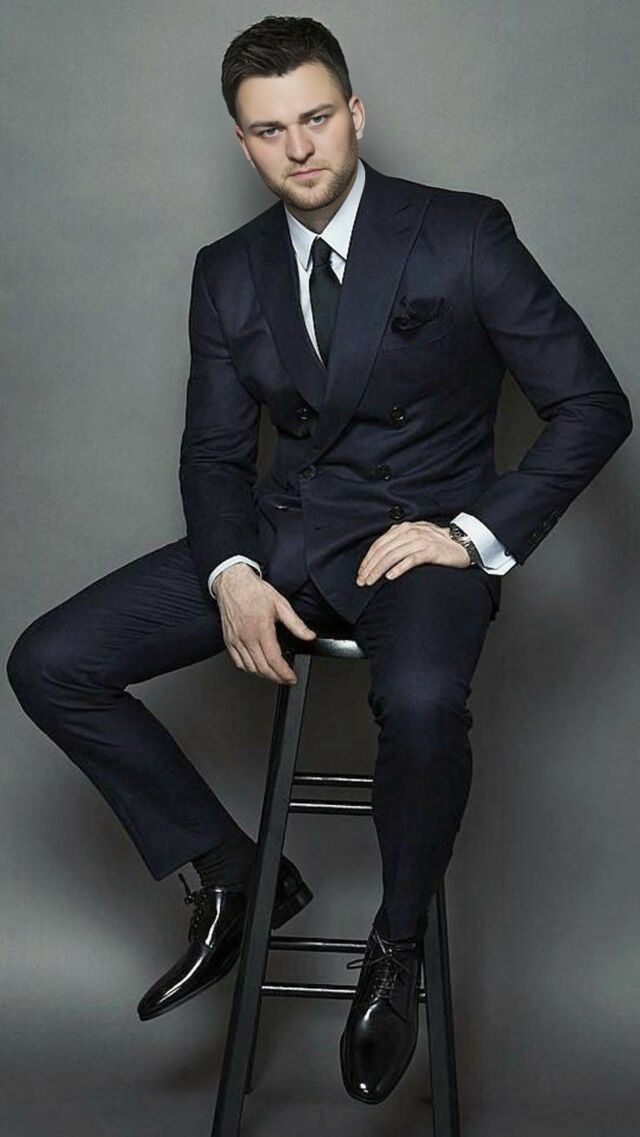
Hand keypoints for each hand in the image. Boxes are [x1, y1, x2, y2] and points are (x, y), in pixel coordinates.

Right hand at [213, 563, 315, 684]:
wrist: (233, 583)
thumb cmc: (254, 591)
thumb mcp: (281, 604)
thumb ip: (296, 624)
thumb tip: (309, 636)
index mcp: (261, 629)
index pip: (274, 659)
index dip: (284, 673)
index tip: (291, 677)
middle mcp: (247, 637)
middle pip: (262, 668)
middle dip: (276, 678)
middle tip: (286, 679)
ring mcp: (236, 640)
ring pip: (250, 668)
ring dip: (263, 675)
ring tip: (274, 674)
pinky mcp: (229, 640)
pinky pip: (238, 662)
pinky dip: (248, 669)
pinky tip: (257, 667)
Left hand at [356, 520, 470, 585]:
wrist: (461, 543)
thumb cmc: (437, 543)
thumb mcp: (415, 537)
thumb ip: (398, 541)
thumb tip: (380, 555)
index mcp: (403, 528)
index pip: (379, 544)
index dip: (367, 559)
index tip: (361, 572)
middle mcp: (410, 532)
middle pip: (383, 551)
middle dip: (370, 567)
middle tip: (362, 581)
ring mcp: (420, 541)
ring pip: (393, 556)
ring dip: (379, 570)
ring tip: (371, 581)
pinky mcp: (430, 551)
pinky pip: (410, 560)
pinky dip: (398, 568)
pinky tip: (390, 577)